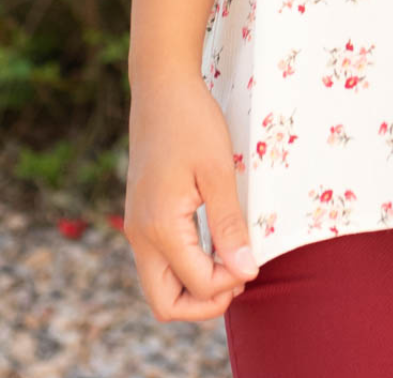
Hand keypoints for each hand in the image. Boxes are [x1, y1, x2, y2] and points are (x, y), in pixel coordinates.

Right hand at [123, 73, 257, 321]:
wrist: (161, 88)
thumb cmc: (192, 122)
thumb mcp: (218, 172)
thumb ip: (230, 226)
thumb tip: (246, 272)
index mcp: (160, 228)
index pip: (198, 285)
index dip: (231, 282)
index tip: (255, 259)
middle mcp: (141, 236)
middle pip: (165, 304)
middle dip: (204, 304)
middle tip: (239, 277)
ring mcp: (137, 228)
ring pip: (160, 286)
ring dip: (194, 287)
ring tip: (230, 262)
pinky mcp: (141, 218)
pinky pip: (159, 263)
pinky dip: (185, 268)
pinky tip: (214, 245)